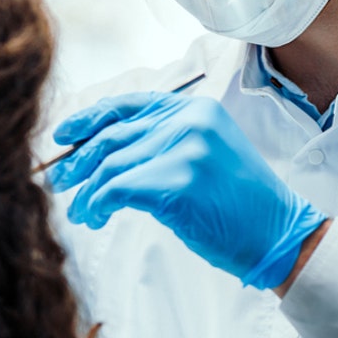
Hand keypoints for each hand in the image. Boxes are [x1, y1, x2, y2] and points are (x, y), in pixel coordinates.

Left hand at [46, 91, 326, 289]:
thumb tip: (106, 150)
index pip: (129, 105)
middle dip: (79, 160)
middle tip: (59, 182)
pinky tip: (96, 218)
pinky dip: (98, 204)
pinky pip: (117, 189)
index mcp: (196, 109)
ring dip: (87, 192)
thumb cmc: (240, 203)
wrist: (278, 232)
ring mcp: (186, 149)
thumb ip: (167, 141)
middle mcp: (190, 121)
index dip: (89, 118)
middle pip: (113, 135)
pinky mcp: (178, 182)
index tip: (62, 135)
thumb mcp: (208, 153)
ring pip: (111, 164)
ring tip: (82, 213)